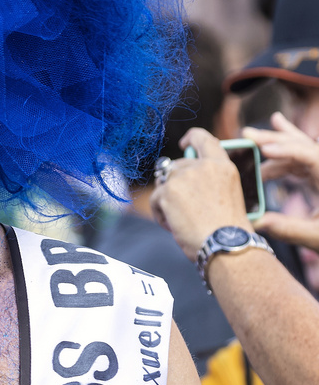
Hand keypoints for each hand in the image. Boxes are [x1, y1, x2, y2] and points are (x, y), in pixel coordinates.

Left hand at [150, 128, 251, 259]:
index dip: (191, 138)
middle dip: (174, 185)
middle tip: (183, 209)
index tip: (184, 144)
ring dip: (168, 201)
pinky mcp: (168, 191)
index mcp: (223, 166)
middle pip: (176, 166)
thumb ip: (209, 180)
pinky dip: (161, 214)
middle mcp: (204, 166)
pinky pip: (155, 199)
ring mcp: (184, 177)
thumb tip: (182, 178)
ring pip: (164, 183)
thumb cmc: (228, 231)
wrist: (226, 246)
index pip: (203, 139)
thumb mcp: (228, 195)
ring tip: (181, 221)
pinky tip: (174, 226)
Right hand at [243, 112, 318, 250]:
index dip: (286, 150)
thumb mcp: (316, 237)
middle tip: (249, 134)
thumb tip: (255, 222)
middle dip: (275, 139)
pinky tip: (268, 154)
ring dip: (275, 148)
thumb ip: (286, 229)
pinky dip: (283, 159)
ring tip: (252, 139)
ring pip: (299, 152)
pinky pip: (301, 163)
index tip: (264, 151)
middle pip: (302, 146)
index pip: (309, 155)